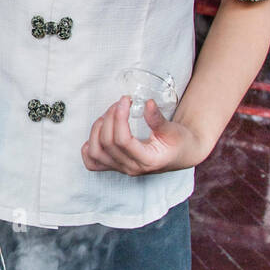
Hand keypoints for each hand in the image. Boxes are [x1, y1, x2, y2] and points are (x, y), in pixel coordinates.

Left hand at [81, 96, 206, 175]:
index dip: (119, 118)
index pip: (123, 141)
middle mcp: (132, 167)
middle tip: (120, 103)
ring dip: (96, 130)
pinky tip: (97, 134)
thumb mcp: (172, 129)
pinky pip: (92, 163)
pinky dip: (88, 148)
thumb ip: (157, 118)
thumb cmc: (179, 142)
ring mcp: (122, 168)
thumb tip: (147, 103)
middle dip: (110, 118)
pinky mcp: (116, 166)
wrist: (181, 155)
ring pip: (96, 153)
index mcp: (148, 160)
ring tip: (108, 115)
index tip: (125, 100)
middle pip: (107, 143)